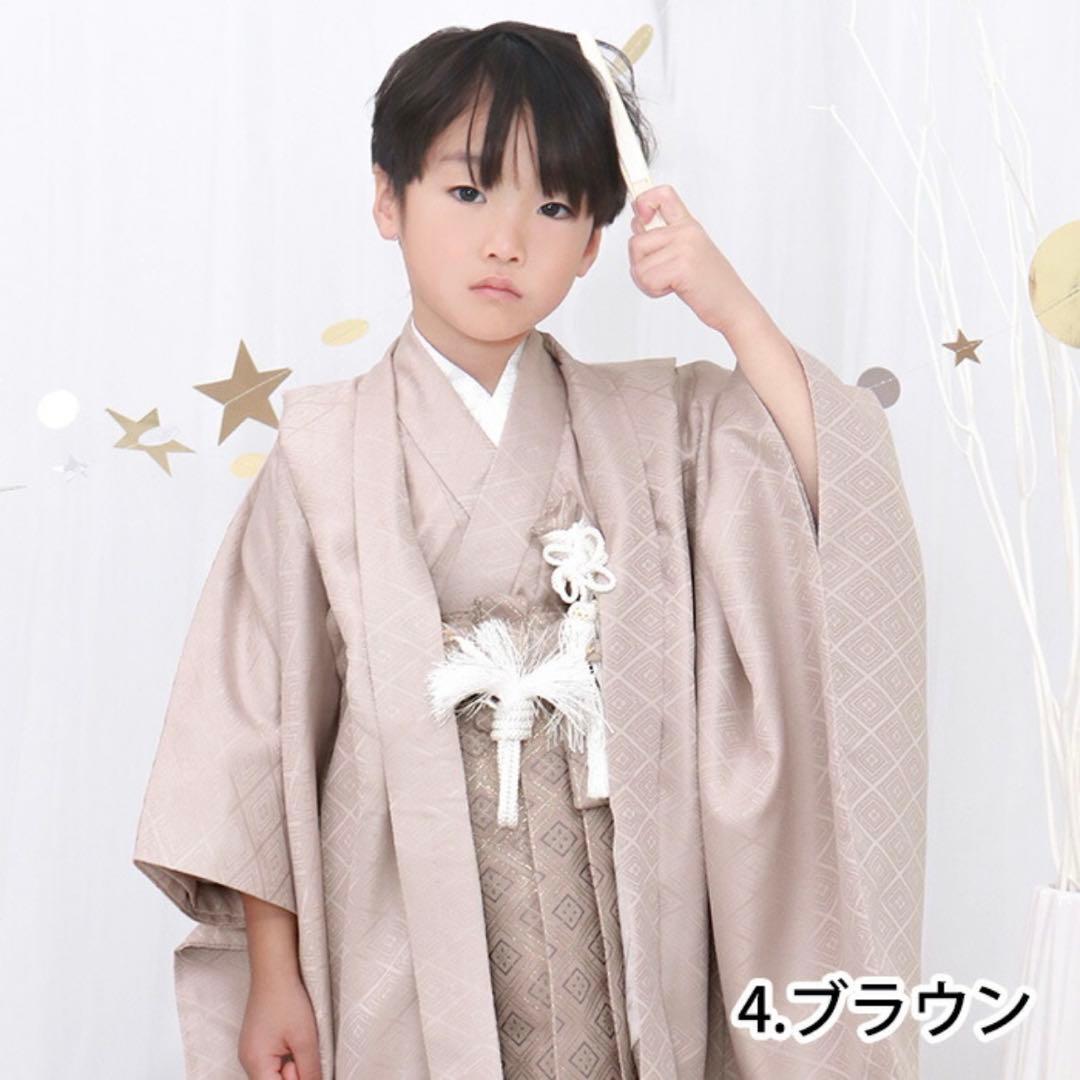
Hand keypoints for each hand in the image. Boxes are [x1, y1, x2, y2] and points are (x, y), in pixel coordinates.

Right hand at [238, 974, 321, 1079]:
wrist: (274, 971)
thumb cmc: (288, 1000)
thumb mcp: (305, 1039)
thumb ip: (310, 1070)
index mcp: (256, 1064)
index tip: (307, 1069)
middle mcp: (248, 1061)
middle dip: (294, 1076)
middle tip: (304, 1053)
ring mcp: (250, 1052)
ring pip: (273, 1074)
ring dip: (291, 1068)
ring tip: (299, 1044)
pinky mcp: (256, 1043)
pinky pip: (271, 1062)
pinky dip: (285, 1058)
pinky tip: (293, 1041)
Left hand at [628, 184, 765, 338]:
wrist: (733, 306)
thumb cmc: (709, 285)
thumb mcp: (687, 254)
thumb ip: (663, 238)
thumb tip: (637, 223)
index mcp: (688, 225)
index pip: (662, 194)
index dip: (643, 201)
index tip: (641, 220)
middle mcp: (687, 231)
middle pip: (636, 241)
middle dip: (640, 264)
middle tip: (663, 274)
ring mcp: (685, 247)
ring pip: (638, 263)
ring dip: (647, 281)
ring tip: (670, 283)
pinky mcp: (682, 266)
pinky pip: (646, 278)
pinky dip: (654, 290)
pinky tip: (673, 289)